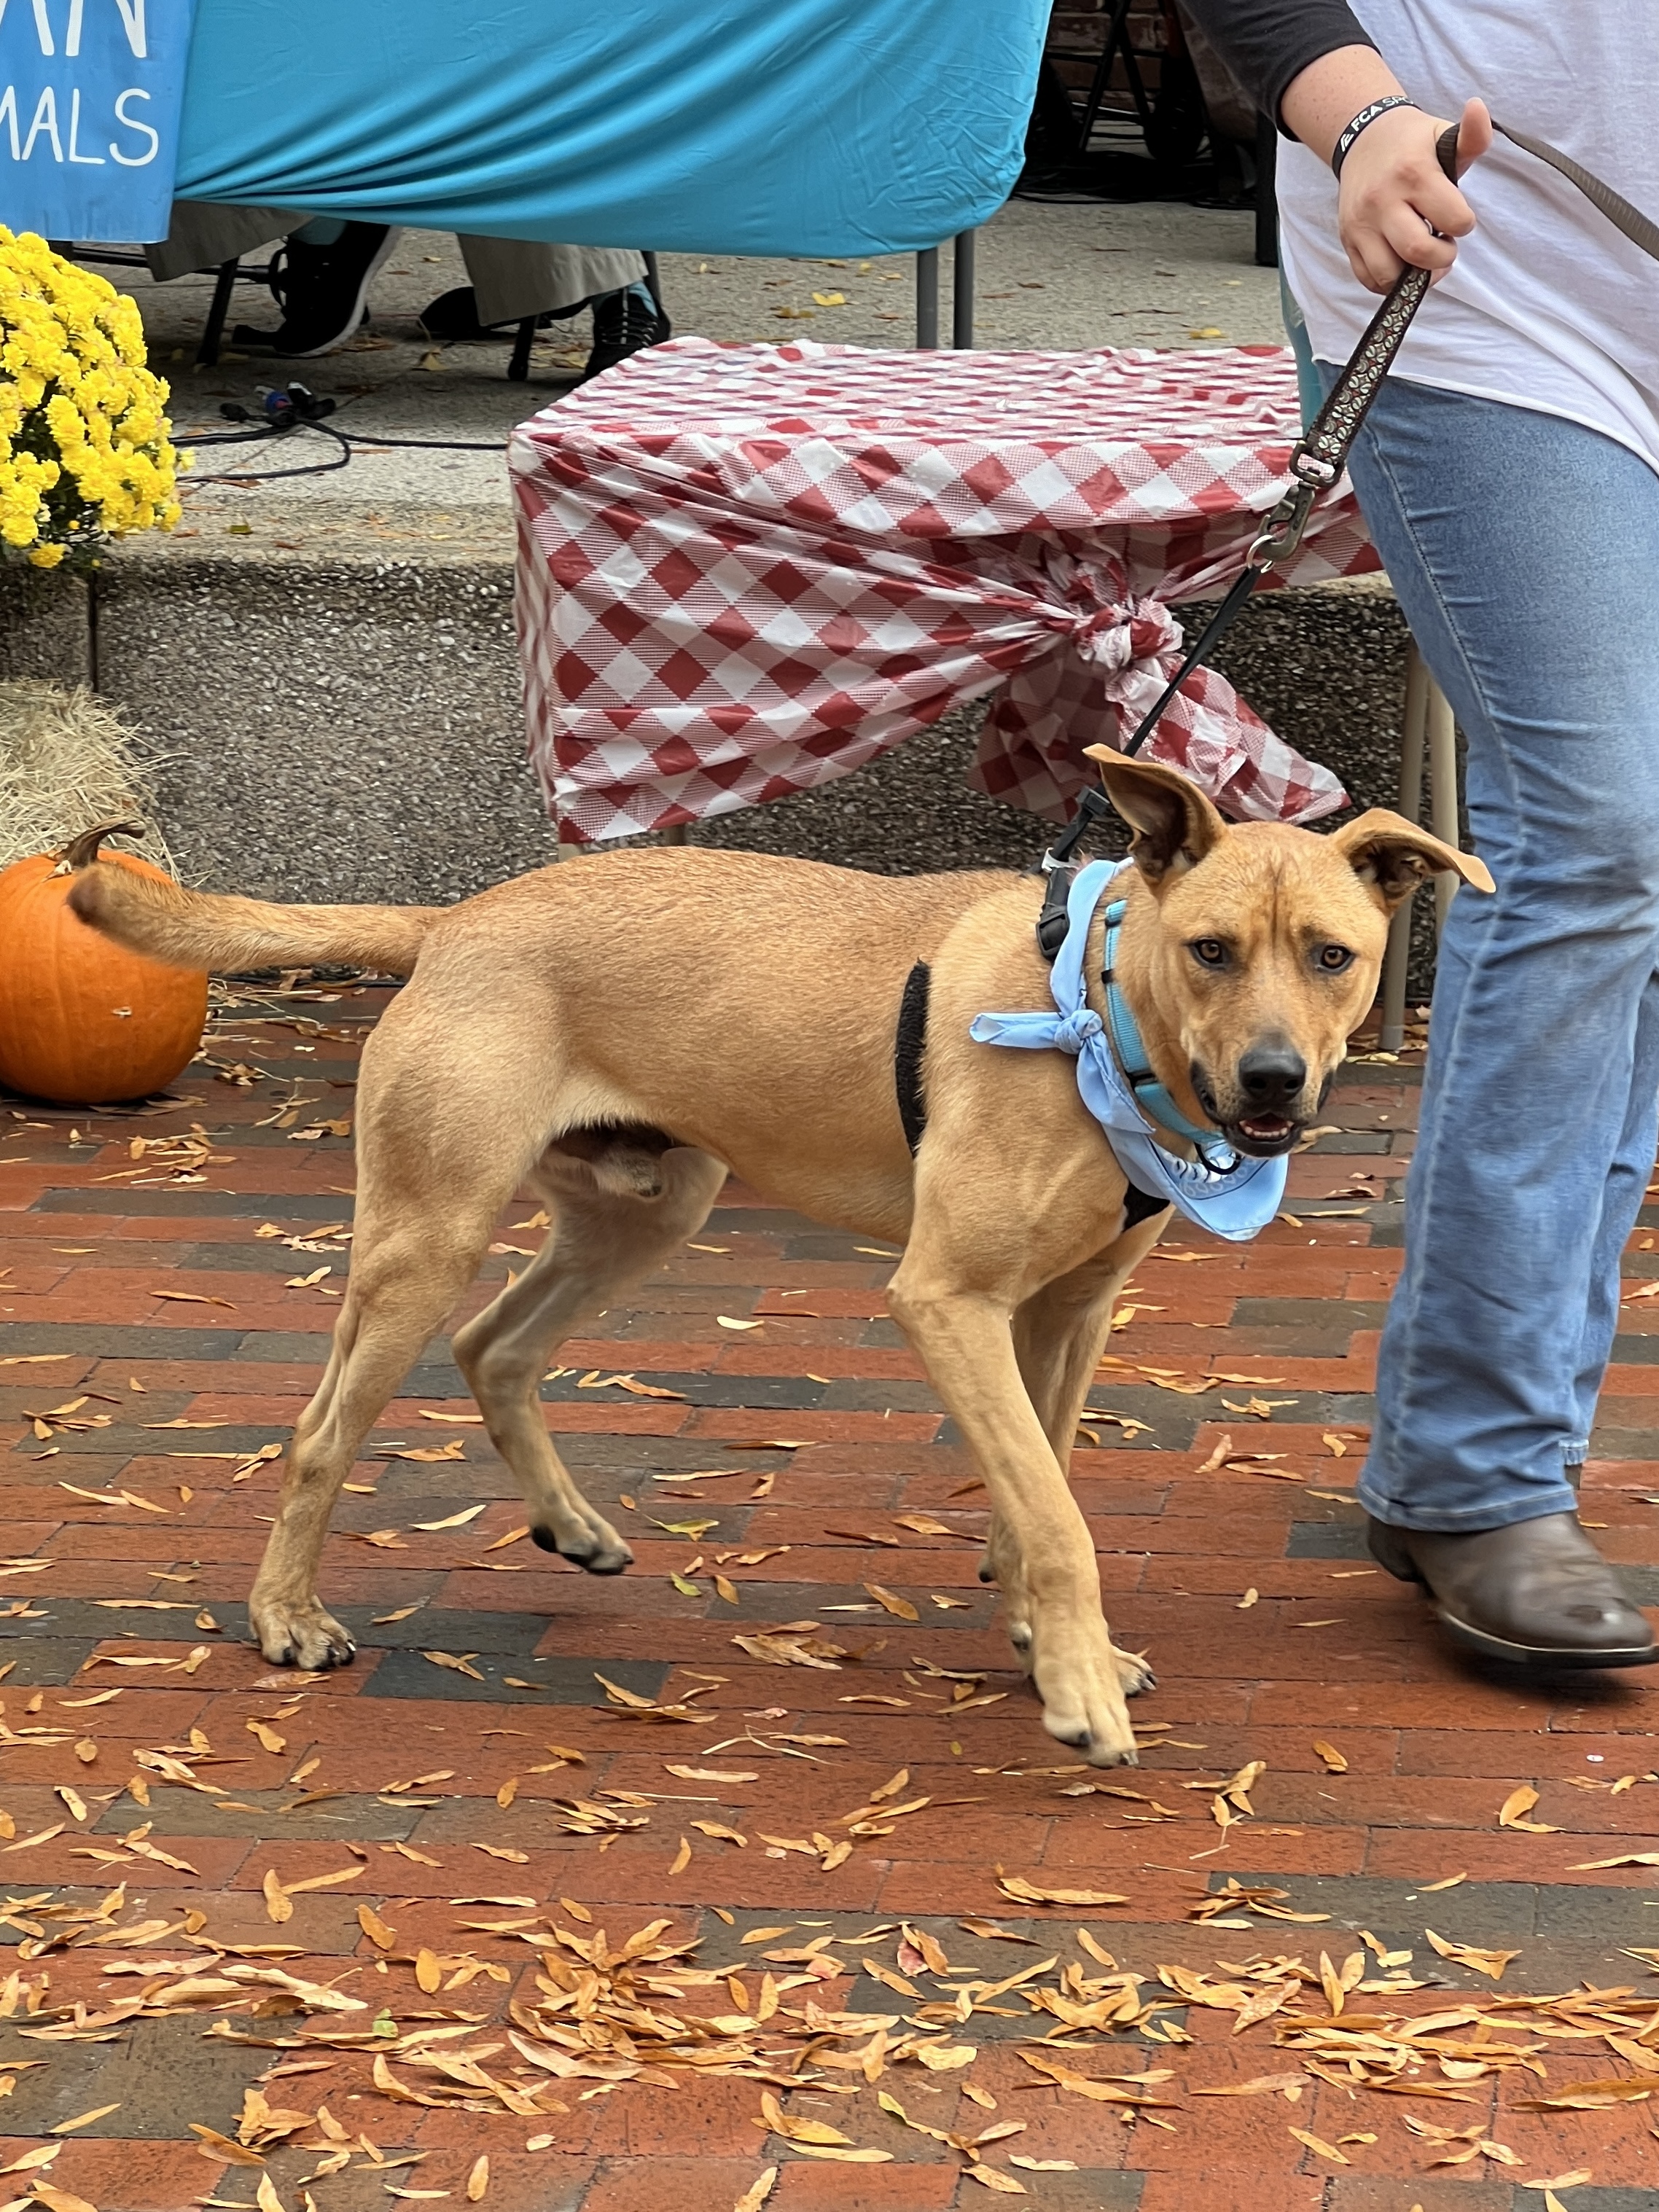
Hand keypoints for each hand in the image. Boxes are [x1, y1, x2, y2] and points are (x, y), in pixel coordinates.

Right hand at [1337, 97, 1492, 290]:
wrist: (1363, 140)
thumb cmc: (1413, 145)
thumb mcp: (1444, 134)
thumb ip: (1472, 134)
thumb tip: (1478, 108)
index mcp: (1413, 173)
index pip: (1454, 220)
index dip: (1464, 224)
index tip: (1459, 218)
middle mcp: (1382, 201)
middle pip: (1418, 252)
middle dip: (1442, 258)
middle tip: (1443, 244)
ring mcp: (1361, 224)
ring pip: (1389, 275)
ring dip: (1413, 277)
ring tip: (1422, 259)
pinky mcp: (1348, 241)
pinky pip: (1368, 280)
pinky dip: (1389, 282)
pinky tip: (1402, 265)